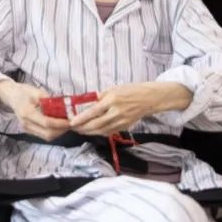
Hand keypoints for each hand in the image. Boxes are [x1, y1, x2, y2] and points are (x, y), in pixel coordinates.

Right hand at [0, 81, 69, 140]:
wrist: (11, 96)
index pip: (47, 123)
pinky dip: (53, 132)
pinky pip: (43, 136)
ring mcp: (26, 129)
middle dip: (61, 131)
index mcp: (27, 112)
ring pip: (46, 137)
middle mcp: (26, 123)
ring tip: (66, 125)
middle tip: (71, 124)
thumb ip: (49, 99)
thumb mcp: (36, 91)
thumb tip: (64, 106)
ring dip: (59, 133)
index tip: (70, 120)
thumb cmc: (24, 91)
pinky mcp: (28, 131)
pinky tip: (59, 126)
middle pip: (47, 134)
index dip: (60, 123)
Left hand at [69, 82, 192, 136]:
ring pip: (102, 130)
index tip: (72, 122)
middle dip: (83, 128)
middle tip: (73, 127)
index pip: (93, 111)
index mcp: (112, 100)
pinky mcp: (125, 126)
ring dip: (89, 132)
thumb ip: (99, 97)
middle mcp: (116, 112)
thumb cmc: (129, 90)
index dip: (81, 118)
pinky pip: (109, 132)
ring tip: (80, 130)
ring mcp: (121, 121)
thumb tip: (84, 103)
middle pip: (96, 124)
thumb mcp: (113, 89)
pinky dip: (99, 132)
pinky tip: (93, 131)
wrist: (148, 99)